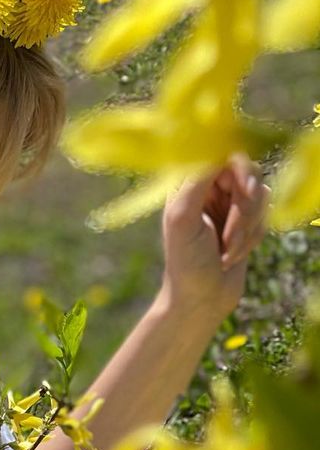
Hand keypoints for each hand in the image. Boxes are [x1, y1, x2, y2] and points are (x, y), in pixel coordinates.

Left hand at [160, 153, 269, 320]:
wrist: (202, 300)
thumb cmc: (186, 262)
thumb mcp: (183, 218)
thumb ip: (197, 180)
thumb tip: (215, 149)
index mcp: (187, 183)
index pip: (221, 152)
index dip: (238, 168)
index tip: (243, 189)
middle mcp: (208, 188)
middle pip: (246, 171)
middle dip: (242, 208)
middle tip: (229, 235)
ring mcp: (229, 203)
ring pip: (259, 193)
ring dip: (246, 227)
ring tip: (226, 252)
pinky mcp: (246, 220)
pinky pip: (266, 213)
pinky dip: (253, 236)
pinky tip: (233, 256)